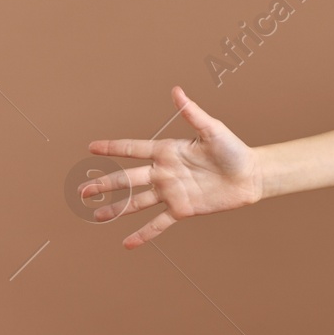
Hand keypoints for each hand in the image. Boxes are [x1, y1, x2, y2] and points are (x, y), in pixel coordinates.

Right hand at [83, 86, 263, 248]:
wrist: (251, 176)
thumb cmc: (234, 150)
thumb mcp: (213, 130)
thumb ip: (192, 113)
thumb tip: (177, 91)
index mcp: (168, 151)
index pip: (134, 149)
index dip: (113, 148)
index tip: (91, 148)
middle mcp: (164, 172)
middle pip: (128, 179)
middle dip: (105, 184)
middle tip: (82, 191)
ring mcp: (171, 192)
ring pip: (137, 202)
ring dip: (117, 209)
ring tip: (96, 216)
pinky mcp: (182, 209)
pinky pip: (158, 223)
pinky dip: (143, 234)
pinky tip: (128, 244)